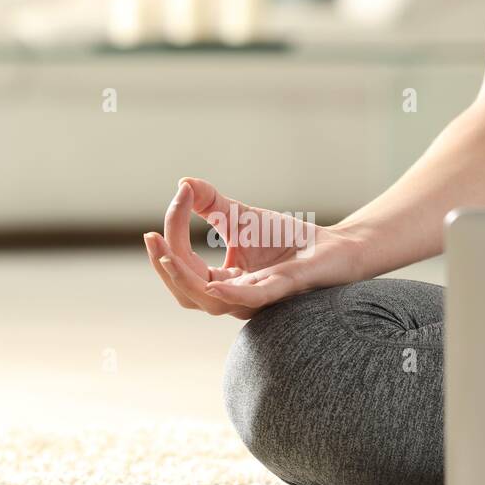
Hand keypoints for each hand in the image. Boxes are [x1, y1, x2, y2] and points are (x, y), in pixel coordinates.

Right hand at [143, 178, 365, 318]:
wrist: (333, 247)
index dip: (173, 237)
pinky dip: (228, 294)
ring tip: (166, 254)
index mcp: (221, 283)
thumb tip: (182, 183)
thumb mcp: (240, 217)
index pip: (185, 265)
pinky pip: (250, 299)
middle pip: (186, 293)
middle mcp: (233, 298)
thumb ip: (210, 203)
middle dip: (165, 266)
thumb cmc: (287, 240)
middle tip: (152, 239)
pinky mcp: (281, 290)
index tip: (177, 198)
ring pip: (209, 302)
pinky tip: (209, 284)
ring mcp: (256, 298)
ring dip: (183, 279)